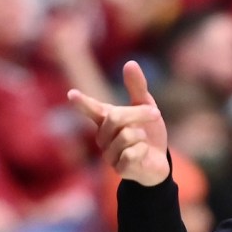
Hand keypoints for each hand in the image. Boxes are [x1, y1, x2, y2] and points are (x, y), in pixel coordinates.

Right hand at [67, 61, 169, 185]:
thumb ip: (137, 87)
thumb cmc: (148, 133)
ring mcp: (109, 154)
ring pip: (126, 136)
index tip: (72, 95)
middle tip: (155, 114)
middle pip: (116, 118)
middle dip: (139, 114)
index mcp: (105, 119)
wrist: (159, 162)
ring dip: (142, 135)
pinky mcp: (119, 168)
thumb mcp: (146, 107)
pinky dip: (144, 150)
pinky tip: (143, 154)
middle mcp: (102, 136)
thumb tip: (130, 63)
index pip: (91, 108)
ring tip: (143, 141)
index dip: (82, 103)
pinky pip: (132, 153)